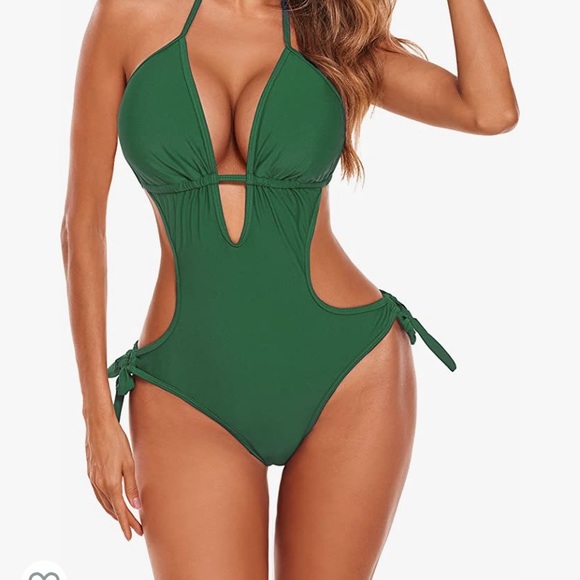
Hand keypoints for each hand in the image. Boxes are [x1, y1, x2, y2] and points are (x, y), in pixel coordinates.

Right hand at [85, 414, 143, 539]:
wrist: (98, 425)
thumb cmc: (116, 440)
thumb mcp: (129, 462)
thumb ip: (131, 485)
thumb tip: (136, 506)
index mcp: (110, 482)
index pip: (120, 510)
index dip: (127, 523)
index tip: (133, 535)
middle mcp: (99, 484)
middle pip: (112, 508)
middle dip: (124, 520)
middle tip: (136, 529)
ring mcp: (93, 479)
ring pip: (104, 503)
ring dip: (115, 512)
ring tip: (125, 520)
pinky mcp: (90, 473)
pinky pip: (98, 494)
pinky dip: (106, 503)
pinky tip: (111, 503)